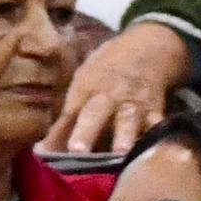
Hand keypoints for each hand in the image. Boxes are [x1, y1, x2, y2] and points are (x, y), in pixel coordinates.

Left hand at [47, 19, 195, 154]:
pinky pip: (157, 124)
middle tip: (76, 151)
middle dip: (86, 131)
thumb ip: (67, 120)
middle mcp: (108, 95)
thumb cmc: (107, 71)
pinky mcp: (156, 110)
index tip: (44, 151)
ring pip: (128, 120)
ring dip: (124, 136)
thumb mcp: (84, 84)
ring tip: (121, 152)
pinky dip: (157, 137)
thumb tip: (42, 151)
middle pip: (95, 113)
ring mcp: (133, 102)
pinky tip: (156, 152)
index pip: (69, 113)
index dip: (58, 131)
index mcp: (86, 87)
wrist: (148, 47)